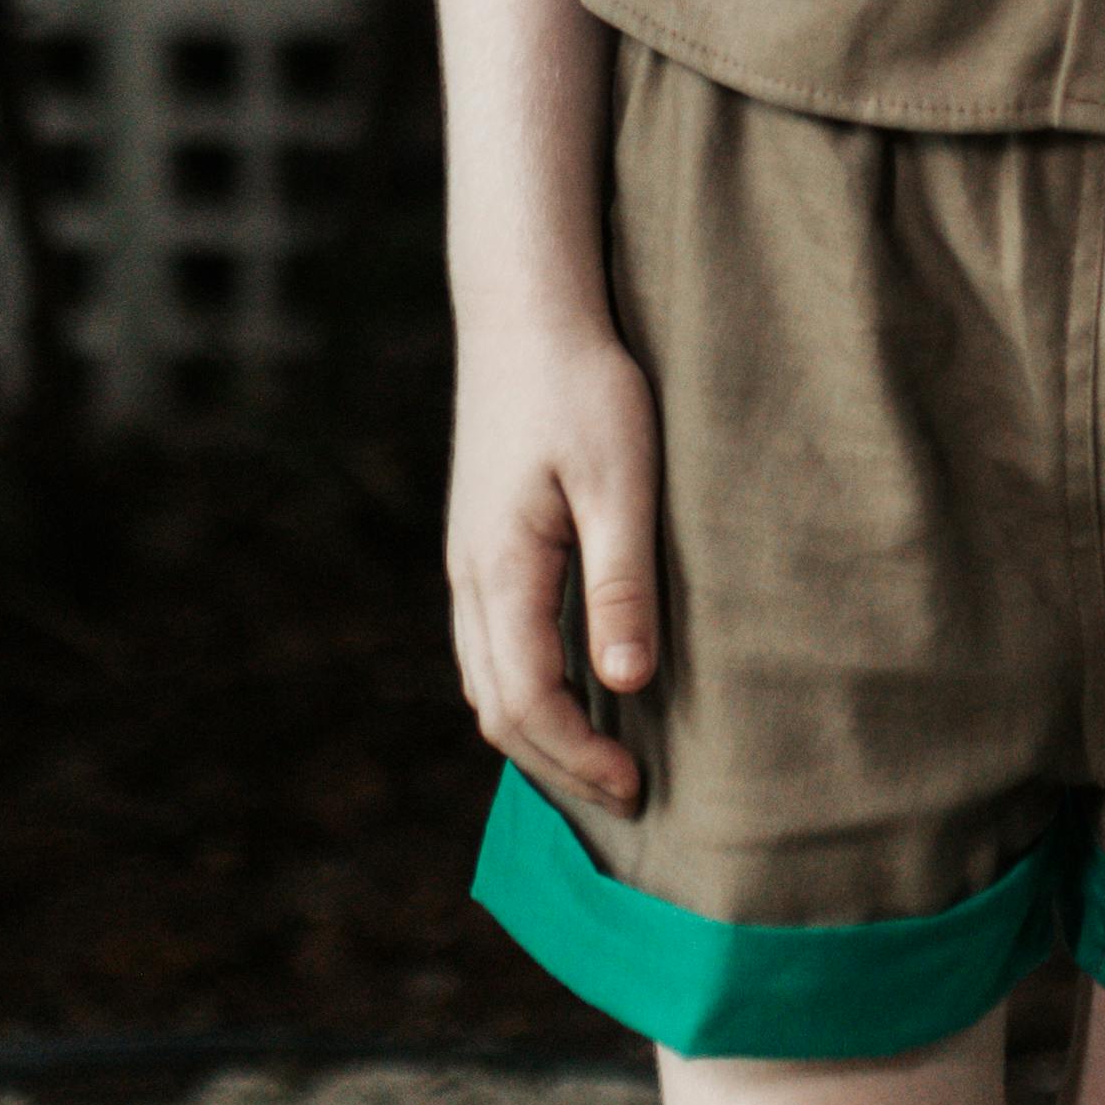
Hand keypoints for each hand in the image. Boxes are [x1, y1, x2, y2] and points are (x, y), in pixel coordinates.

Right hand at [447, 307, 664, 814]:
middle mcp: (470, 577)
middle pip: (496, 709)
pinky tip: (578, 691)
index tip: (637, 786)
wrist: (524, 311)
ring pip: (485, 682)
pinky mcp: (480, 547)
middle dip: (558, 763)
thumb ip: (621, 582)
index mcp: (501, 569)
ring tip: (605, 760)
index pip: (527, 700)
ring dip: (539, 733)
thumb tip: (628, 685)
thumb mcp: (620, 480)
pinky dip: (527, 690)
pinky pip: (490, 647)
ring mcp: (467, 563)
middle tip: (630, 793)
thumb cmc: (583, 385)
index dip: (578, 757)